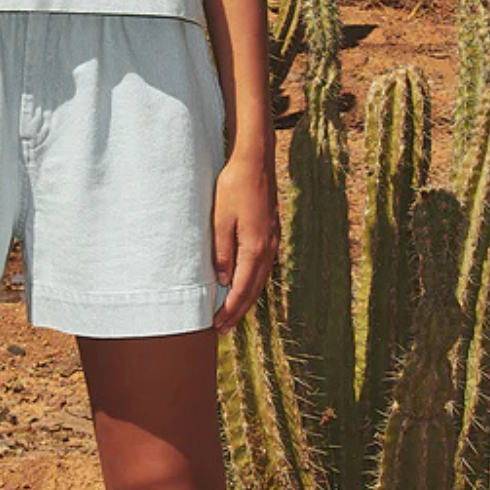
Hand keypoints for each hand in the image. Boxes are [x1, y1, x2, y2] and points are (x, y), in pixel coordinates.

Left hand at [211, 152, 280, 331]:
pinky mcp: (270, 232)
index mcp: (255, 248)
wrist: (255, 161)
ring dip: (246, 297)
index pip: (241, 289)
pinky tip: (244, 283)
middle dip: (238, 310)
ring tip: (233, 311)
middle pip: (253, 289)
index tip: (217, 325)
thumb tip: (223, 280)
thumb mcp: (220, 220)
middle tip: (223, 328)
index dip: (229, 309)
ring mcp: (272, 240)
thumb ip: (222, 252)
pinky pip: (262, 265)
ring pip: (260, 279)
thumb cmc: (234, 187)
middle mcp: (268, 248)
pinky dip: (252, 281)